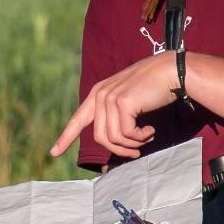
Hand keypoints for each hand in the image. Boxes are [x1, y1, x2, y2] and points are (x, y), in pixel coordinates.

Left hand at [46, 53, 180, 160]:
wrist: (170, 71)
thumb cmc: (153, 88)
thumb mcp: (128, 100)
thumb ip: (115, 115)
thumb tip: (111, 142)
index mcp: (98, 93)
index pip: (78, 119)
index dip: (66, 137)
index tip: (54, 152)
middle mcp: (100, 94)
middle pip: (100, 137)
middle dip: (118, 150)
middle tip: (136, 152)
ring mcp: (110, 98)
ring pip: (113, 138)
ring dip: (132, 145)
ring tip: (146, 138)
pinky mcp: (122, 103)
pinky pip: (127, 134)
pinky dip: (140, 138)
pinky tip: (150, 130)